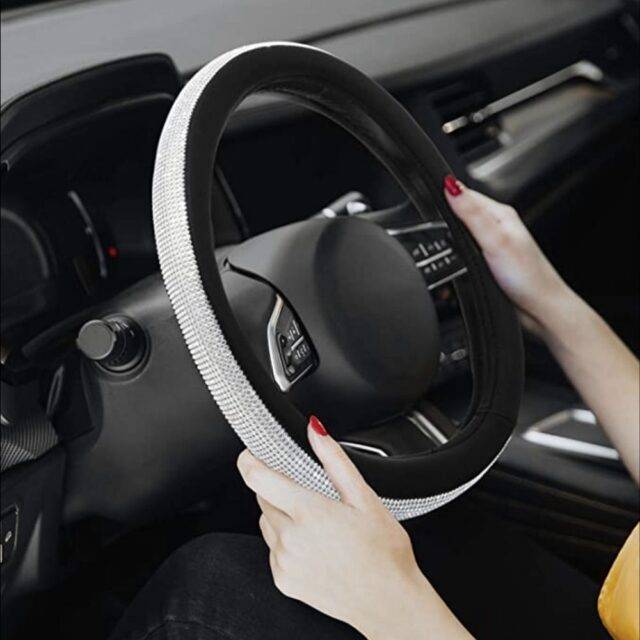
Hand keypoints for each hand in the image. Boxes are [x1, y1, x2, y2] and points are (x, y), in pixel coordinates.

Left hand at [237, 416, 472, 639]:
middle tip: (310, 496)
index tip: (252, 453)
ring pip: (266, 522)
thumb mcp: (364, 497)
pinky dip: (284, 542)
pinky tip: (313, 546)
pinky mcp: (283, 581)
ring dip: (281, 515)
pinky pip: (272, 549)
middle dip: (278, 489)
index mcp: (309, 512)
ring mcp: (284, 562)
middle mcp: (290, 538)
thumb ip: (334, 460)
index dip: (249, 459)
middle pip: (262, 498)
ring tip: (316, 524)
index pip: (257, 477)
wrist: (390, 602)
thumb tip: (315, 430)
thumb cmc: (384, 552)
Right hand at [443, 176, 569, 335]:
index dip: (445, 193)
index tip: (427, 196)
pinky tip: (453, 260)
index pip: (465, 194)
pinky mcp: (488, 263)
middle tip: (429, 221)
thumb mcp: (495, 241)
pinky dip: (455, 255)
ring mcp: (492, 245)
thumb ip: (471, 214)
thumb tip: (451, 188)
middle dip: (444, 217)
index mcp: (500, 214)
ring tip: (438, 240)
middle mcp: (497, 227)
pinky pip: (464, 252)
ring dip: (449, 238)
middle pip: (461, 213)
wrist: (541, 310)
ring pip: (461, 234)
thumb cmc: (528, 277)